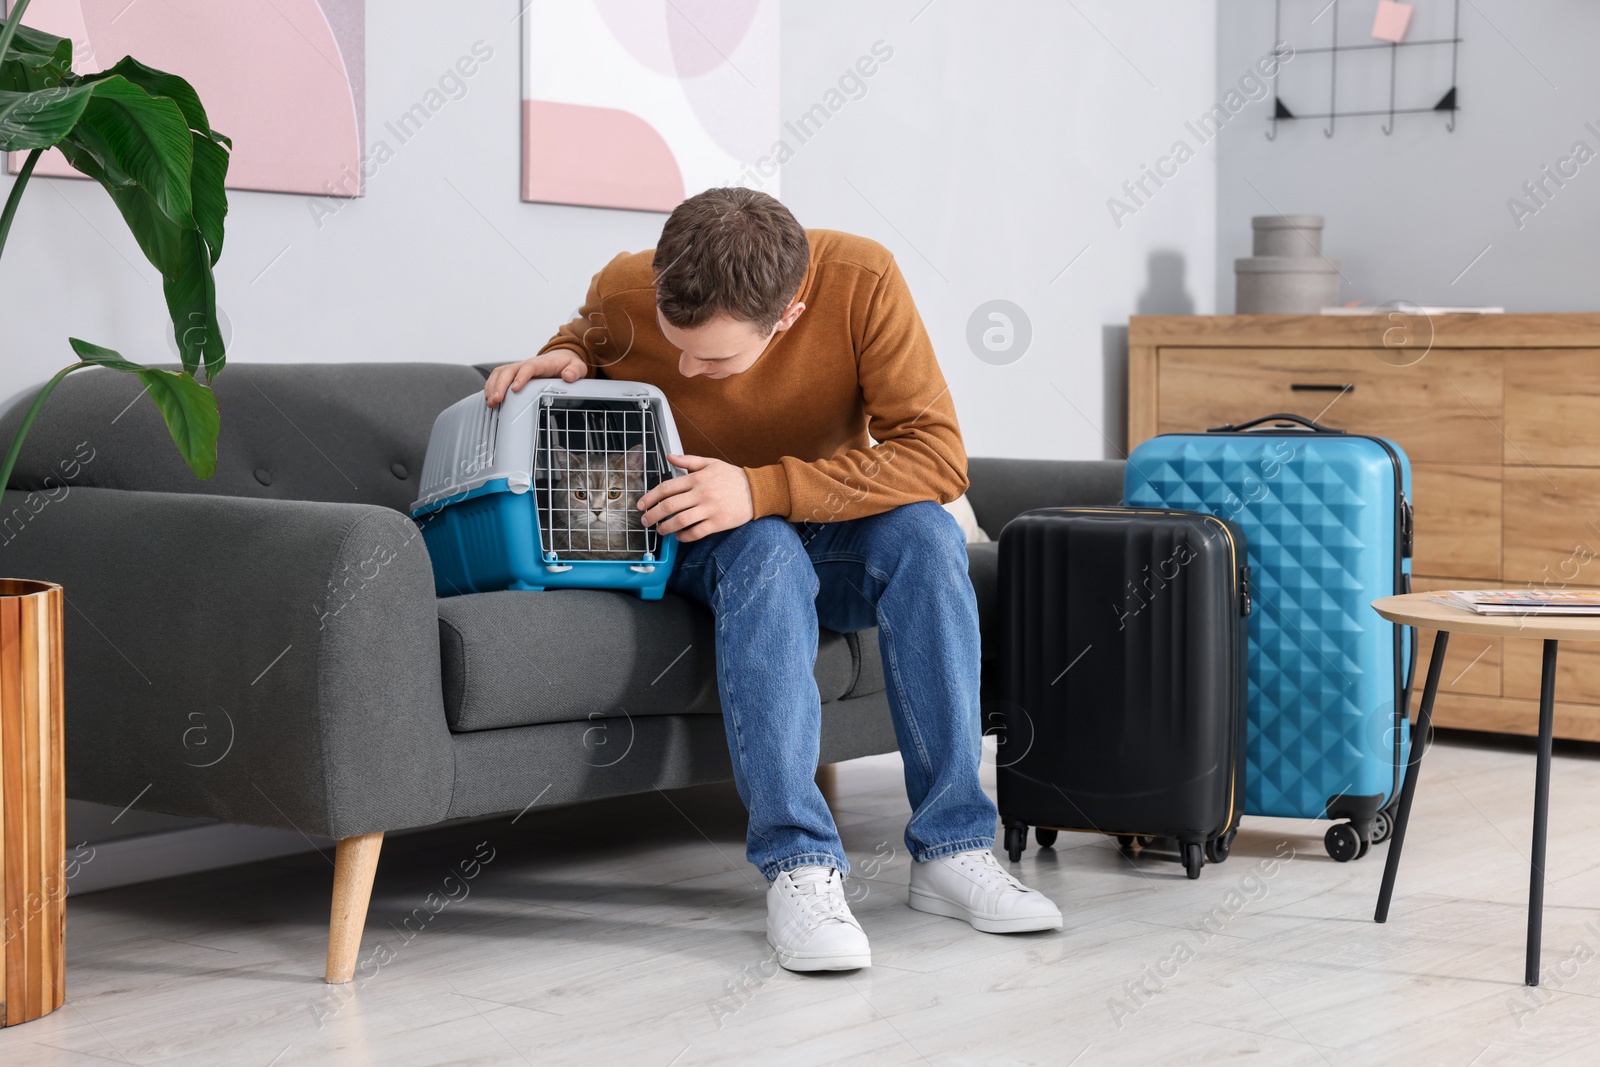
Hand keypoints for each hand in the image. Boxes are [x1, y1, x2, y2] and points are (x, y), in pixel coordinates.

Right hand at [483, 351, 586, 407]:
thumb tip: (568, 376)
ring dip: (492, 386)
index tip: (515, 389)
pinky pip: (498, 377)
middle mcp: (526, 364)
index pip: (529, 367)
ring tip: (490, 402)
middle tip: (496, 400)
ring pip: (500, 373)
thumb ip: (575, 371)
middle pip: (509, 370)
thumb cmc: (567, 364)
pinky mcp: (513, 374)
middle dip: (500, 385)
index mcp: (541, 363)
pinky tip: (489, 399)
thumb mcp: (578, 367)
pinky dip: (491, 387)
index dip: (521, 377)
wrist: (560, 358)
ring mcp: (518, 369)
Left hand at [638, 454, 753, 541]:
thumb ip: (688, 460)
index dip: (650, 497)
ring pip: (681, 521)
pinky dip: (684, 536)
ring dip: (666, 528)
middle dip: (653, 515)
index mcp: (697, 478)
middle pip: (670, 506)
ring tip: (660, 530)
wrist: (757, 491)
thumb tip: (669, 456)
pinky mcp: (718, 523)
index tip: (641, 505)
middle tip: (645, 521)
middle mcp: (702, 493)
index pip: (667, 488)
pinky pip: (696, 532)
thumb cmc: (732, 477)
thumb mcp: (710, 463)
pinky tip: (679, 536)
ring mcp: (710, 509)